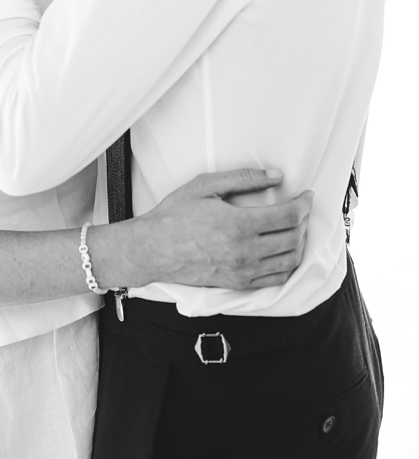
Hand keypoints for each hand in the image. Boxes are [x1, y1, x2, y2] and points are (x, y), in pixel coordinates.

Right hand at [134, 169, 313, 289]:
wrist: (153, 248)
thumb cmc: (174, 217)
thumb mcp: (204, 186)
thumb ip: (243, 178)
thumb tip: (275, 175)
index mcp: (239, 224)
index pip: (289, 216)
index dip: (304, 204)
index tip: (305, 196)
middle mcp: (245, 250)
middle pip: (294, 237)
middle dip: (304, 220)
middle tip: (300, 209)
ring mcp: (244, 270)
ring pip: (290, 259)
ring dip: (300, 243)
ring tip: (295, 229)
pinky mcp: (239, 282)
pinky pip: (277, 278)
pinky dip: (288, 264)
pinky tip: (284, 252)